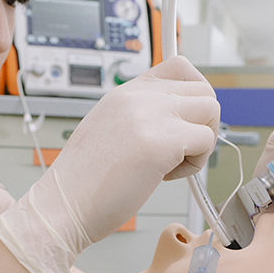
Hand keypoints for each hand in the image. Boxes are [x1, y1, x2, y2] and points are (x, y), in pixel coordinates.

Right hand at [0, 56, 218, 272]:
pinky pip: (205, 141)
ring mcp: (150, 115)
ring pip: (211, 110)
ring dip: (201, 141)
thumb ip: (140, 117)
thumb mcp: (109, 130)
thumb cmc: (84, 182)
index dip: (192, 93)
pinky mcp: (162, 141)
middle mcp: (139, 96)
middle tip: (179, 150)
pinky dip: (194, 165)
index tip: (184, 120)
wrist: (63, 206)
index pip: (179, 67)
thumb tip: (177, 121)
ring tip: (171, 163)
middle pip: (203, 89)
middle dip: (201, 123)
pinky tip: (164, 176)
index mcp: (125, 92)